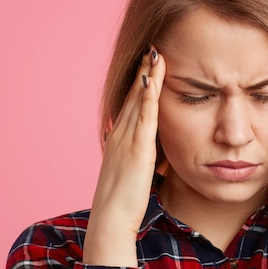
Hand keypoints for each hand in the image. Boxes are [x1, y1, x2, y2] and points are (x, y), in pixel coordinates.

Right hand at [83, 47, 165, 266]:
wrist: (110, 221)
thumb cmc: (121, 203)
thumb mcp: (129, 174)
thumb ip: (138, 159)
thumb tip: (149, 152)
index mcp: (119, 140)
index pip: (131, 104)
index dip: (139, 83)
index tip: (149, 64)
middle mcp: (120, 135)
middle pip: (133, 96)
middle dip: (144, 71)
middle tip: (153, 47)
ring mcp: (127, 141)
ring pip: (139, 101)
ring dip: (148, 76)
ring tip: (156, 53)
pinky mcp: (138, 150)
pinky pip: (144, 118)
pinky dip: (148, 97)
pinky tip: (153, 80)